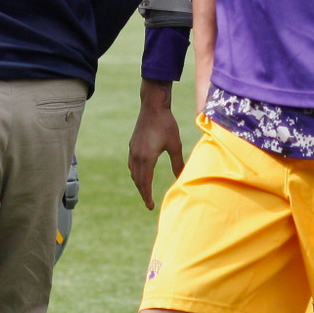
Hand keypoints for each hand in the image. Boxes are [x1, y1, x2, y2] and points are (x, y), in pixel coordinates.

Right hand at [128, 78, 183, 210]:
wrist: (153, 106)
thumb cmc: (166, 124)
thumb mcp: (175, 145)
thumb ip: (177, 163)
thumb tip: (182, 177)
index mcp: (146, 158)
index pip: (145, 183)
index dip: (147, 196)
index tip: (151, 206)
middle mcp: (136, 155)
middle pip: (137, 180)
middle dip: (143, 192)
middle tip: (149, 203)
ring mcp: (133, 149)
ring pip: (133, 172)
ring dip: (139, 183)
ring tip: (145, 190)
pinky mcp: (133, 144)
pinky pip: (131, 164)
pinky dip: (136, 172)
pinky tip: (141, 173)